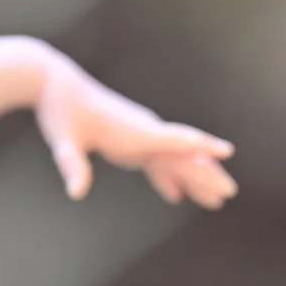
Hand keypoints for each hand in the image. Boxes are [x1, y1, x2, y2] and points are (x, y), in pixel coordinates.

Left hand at [29, 48, 237, 208]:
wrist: (56, 84)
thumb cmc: (61, 110)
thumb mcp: (64, 140)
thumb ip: (72, 164)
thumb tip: (77, 191)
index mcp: (135, 131)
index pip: (175, 139)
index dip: (201, 146)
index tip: (226, 151)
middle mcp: (144, 132)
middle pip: (182, 154)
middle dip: (207, 173)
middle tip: (229, 193)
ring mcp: (139, 136)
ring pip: (173, 160)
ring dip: (193, 179)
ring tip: (215, 201)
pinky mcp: (130, 140)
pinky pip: (155, 162)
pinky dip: (167, 178)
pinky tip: (174, 195)